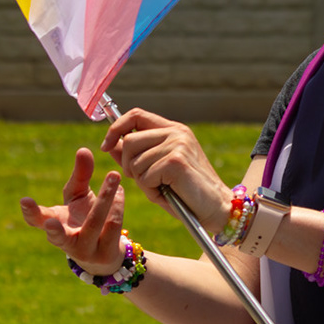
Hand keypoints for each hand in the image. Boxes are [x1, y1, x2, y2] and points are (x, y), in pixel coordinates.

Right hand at [19, 147, 125, 274]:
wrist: (104, 253)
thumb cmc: (84, 218)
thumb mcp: (79, 195)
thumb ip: (80, 175)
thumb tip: (84, 149)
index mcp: (54, 224)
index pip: (36, 220)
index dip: (30, 212)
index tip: (24, 200)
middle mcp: (66, 242)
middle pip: (61, 233)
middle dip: (56, 229)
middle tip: (53, 221)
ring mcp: (85, 251)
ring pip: (95, 222)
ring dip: (106, 196)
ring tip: (114, 175)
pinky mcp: (105, 254)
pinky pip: (113, 226)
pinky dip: (117, 205)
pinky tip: (120, 191)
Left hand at [101, 107, 233, 233]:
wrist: (216, 208)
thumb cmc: (186, 192)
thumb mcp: (156, 171)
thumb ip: (135, 156)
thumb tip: (110, 145)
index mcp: (173, 130)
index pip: (136, 115)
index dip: (116, 128)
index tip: (107, 145)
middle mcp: (176, 132)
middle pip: (129, 140)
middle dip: (127, 165)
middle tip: (145, 180)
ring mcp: (177, 145)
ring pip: (135, 162)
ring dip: (142, 182)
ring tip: (162, 188)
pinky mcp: (176, 161)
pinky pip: (145, 177)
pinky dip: (151, 191)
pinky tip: (168, 193)